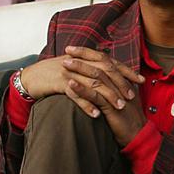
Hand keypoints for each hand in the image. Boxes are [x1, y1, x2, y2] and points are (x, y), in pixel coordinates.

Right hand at [19, 46, 143, 103]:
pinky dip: (86, 104)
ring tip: (119, 107)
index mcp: (86, 58)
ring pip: (93, 83)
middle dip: (120, 84)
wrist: (31, 77)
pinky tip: (96, 115)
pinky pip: (75, 94)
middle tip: (131, 97)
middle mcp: (80, 62)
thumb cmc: (56, 75)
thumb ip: (93, 70)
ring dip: (108, 96)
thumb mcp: (76, 69)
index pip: (111, 62)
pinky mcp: (59, 83)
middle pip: (105, 71)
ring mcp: (70, 72)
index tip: (141, 80)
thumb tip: (112, 75)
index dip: (127, 71)